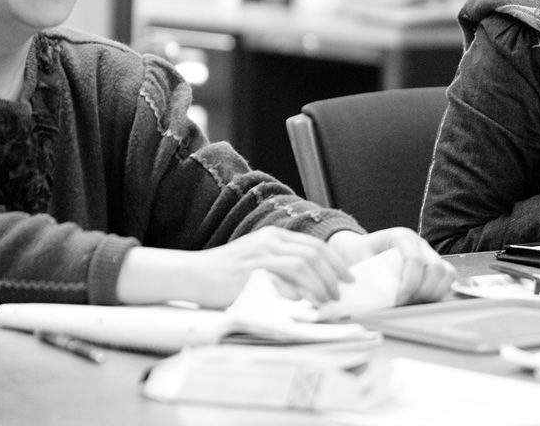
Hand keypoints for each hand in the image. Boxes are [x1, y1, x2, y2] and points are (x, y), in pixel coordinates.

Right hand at [117, 226, 353, 308]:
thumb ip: (279, 266)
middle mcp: (270, 241)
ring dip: (322, 284)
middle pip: (314, 253)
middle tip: (342, 291)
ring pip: (305, 264)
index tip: (347, 277)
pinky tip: (310, 303)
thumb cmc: (222, 274)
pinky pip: (287, 279)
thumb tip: (308, 285)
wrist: (192, 274)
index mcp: (273, 236)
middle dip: (334, 273)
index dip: (334, 262)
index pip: (314, 245)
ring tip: (328, 300)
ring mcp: (262, 255)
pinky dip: (304, 291)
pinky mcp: (253, 271)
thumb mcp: (255, 259)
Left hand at [327, 228, 455, 305]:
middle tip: (406, 302)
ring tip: (414, 302)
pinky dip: (437, 293)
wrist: (358, 250)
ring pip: (446, 273)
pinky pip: (447, 280)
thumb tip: (368, 294)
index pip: (414, 258)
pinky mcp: (433, 266)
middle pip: (436, 267)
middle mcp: (419, 243)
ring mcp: (428, 254)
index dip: (410, 282)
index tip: (399, 299)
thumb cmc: (357, 255)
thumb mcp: (357, 262)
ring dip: (432, 293)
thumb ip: (364, 275)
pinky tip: (421, 300)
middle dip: (422, 290)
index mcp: (400, 236)